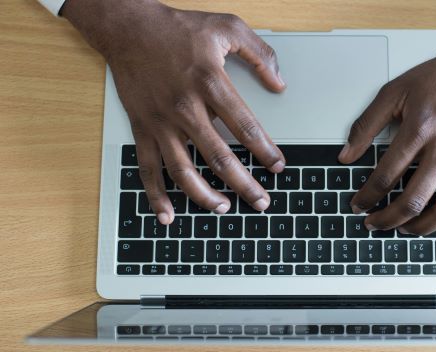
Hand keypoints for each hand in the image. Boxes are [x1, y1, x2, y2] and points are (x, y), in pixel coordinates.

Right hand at [63, 0, 285, 224]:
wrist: (128, 28)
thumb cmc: (178, 28)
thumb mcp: (227, 27)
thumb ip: (259, 54)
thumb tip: (280, 83)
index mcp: (211, 83)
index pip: (245, 127)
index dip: (265, 151)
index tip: (278, 166)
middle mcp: (185, 108)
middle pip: (219, 157)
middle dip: (244, 184)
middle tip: (262, 202)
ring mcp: (161, 122)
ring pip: (183, 170)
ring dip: (204, 196)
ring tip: (225, 209)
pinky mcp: (142, 128)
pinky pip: (148, 168)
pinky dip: (156, 195)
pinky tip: (168, 214)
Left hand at [339, 1, 435, 234]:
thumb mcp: (396, 91)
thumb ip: (367, 124)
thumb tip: (346, 155)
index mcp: (419, 130)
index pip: (385, 176)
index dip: (367, 197)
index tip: (358, 205)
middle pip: (413, 200)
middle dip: (387, 219)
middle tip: (374, 224)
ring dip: (421, 228)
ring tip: (405, 228)